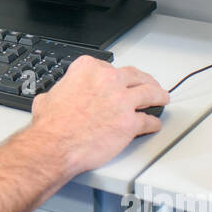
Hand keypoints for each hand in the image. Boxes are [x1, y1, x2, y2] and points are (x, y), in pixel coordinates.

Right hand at [28, 57, 167, 176]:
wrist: (54, 145)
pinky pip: (148, 121)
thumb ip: (62, 91)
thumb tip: (58, 97)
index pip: (108, 67)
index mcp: (87, 69)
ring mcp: (122, 101)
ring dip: (158, 95)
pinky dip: (153, 123)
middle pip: (135, 76)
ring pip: (150, 93)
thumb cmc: (51, 125)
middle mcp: (108, 80)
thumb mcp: (49, 97)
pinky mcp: (130, 123)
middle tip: (148, 84)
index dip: (113, 75)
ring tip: (162, 98)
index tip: (117, 80)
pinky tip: (154, 124)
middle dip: (143, 80)